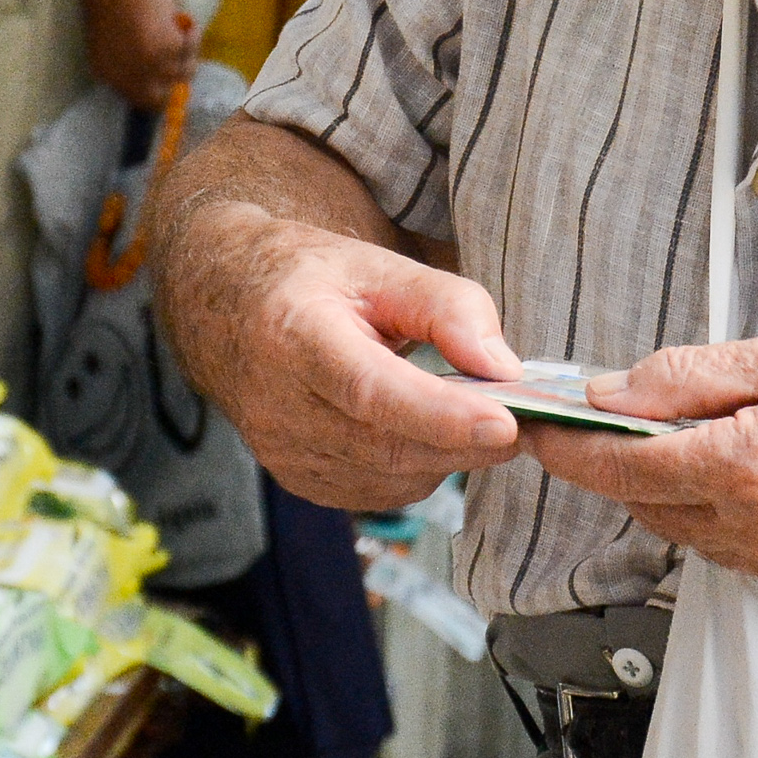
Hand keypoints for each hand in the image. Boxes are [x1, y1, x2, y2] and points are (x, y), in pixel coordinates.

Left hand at [76, 0, 195, 104]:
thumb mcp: (113, 31)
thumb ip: (130, 53)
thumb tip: (159, 64)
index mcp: (104, 70)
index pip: (137, 97)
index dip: (157, 85)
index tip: (170, 70)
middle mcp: (123, 76)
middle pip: (159, 100)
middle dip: (173, 79)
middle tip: (181, 51)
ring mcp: (145, 65)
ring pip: (182, 74)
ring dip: (186, 50)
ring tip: (177, 24)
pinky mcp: (166, 48)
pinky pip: (191, 49)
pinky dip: (191, 32)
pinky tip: (179, 14)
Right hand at [156, 198, 524, 511]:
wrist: (228, 307)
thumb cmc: (310, 279)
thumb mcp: (378, 266)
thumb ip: (447, 307)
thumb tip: (504, 368)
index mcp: (294, 335)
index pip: (371, 390)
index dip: (440, 414)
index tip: (506, 422)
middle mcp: (280, 406)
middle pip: (391, 444)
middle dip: (468, 439)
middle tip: (530, 417)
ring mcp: (284, 452)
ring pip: (393, 477)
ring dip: (448, 454)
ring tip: (479, 414)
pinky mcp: (298, 480)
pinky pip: (380, 490)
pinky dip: (419, 468)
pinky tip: (429, 432)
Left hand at [530, 330, 757, 604]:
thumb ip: (693, 377)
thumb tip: (615, 390)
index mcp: (750, 466)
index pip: (621, 468)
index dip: (568, 448)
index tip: (539, 428)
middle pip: (649, 504)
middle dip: (625, 461)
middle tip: (620, 413)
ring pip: (692, 532)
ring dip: (679, 487)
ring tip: (708, 430)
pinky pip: (740, 552)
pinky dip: (727, 513)